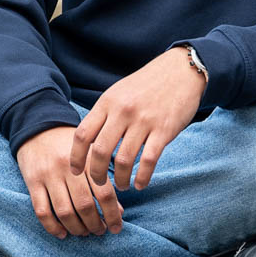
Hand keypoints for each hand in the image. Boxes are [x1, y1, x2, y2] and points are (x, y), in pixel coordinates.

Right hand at [16, 126, 121, 237]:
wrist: (38, 126)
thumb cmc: (69, 144)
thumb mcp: (91, 153)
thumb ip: (104, 178)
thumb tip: (118, 210)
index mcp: (87, 159)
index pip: (104, 193)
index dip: (112, 214)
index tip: (116, 227)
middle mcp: (68, 168)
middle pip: (84, 205)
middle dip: (95, 224)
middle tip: (100, 231)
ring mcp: (49, 175)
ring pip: (64, 211)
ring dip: (76, 228)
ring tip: (84, 233)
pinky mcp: (32, 182)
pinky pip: (41, 211)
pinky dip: (52, 227)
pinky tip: (62, 233)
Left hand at [70, 47, 204, 191]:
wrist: (180, 71)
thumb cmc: (147, 85)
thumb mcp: (119, 93)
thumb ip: (104, 115)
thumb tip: (88, 143)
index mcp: (108, 102)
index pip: (83, 134)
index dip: (76, 157)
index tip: (75, 171)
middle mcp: (123, 111)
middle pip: (100, 151)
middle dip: (96, 174)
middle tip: (99, 184)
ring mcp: (144, 121)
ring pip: (123, 160)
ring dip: (120, 179)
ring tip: (122, 185)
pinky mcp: (164, 130)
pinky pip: (148, 161)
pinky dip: (142, 178)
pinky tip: (140, 184)